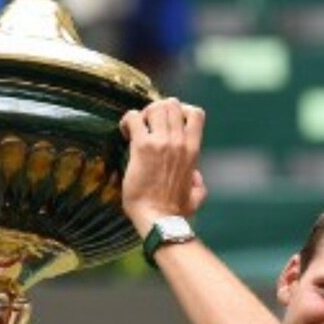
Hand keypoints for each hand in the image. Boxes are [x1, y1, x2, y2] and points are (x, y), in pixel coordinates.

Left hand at [119, 99, 208, 233]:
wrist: (159, 219)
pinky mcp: (142, 147)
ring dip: (144, 114)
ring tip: (136, 128)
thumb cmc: (176, 212)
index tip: (168, 124)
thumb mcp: (197, 196)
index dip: (180, 111)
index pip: (195, 113)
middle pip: (172, 104)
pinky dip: (127, 120)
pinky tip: (124, 132)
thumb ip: (199, 183)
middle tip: (148, 125)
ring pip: (155, 107)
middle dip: (158, 110)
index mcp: (193, 150)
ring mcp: (161, 142)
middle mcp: (179, 141)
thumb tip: (196, 176)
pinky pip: (133, 117)